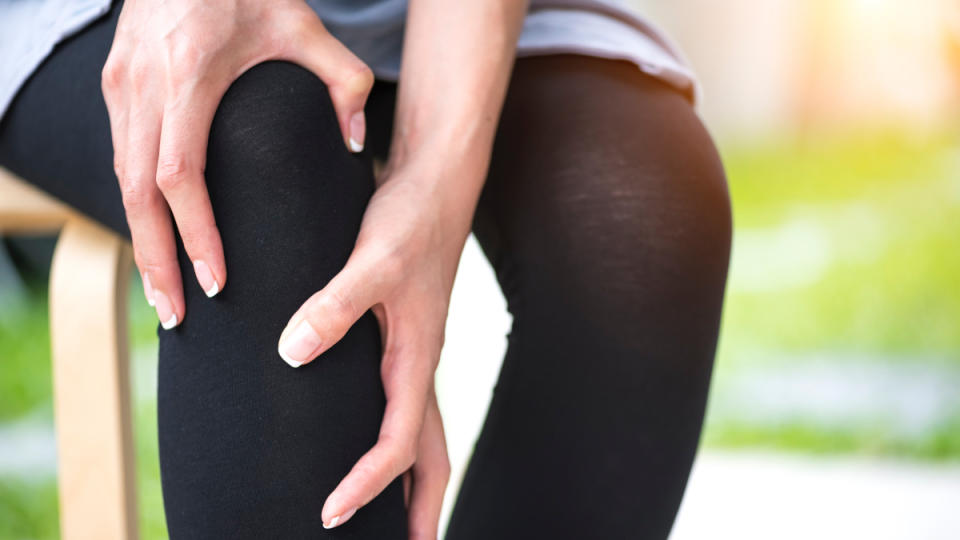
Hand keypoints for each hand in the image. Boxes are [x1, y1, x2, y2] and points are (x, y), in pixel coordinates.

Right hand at [102, 0, 373, 327]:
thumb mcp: (304, 27)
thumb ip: (343, 84)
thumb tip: (358, 147)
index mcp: (189, 74)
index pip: (178, 174)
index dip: (194, 234)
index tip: (216, 280)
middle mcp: (142, 84)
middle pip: (135, 194)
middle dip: (155, 260)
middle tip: (175, 316)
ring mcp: (119, 85)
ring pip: (117, 181)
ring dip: (139, 241)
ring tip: (163, 293)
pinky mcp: (114, 85)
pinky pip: (118, 159)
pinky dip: (135, 207)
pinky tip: (155, 240)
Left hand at [277, 161, 466, 535]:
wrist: (436, 180)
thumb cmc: (411, 216)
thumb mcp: (374, 257)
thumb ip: (336, 305)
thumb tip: (292, 353)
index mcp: (417, 356)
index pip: (398, 444)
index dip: (366, 484)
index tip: (330, 515)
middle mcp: (419, 363)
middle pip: (429, 456)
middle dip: (420, 510)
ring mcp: (414, 352)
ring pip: (422, 435)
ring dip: (410, 483)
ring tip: (396, 520)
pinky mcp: (403, 335)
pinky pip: (405, 406)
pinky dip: (396, 441)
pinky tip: (369, 440)